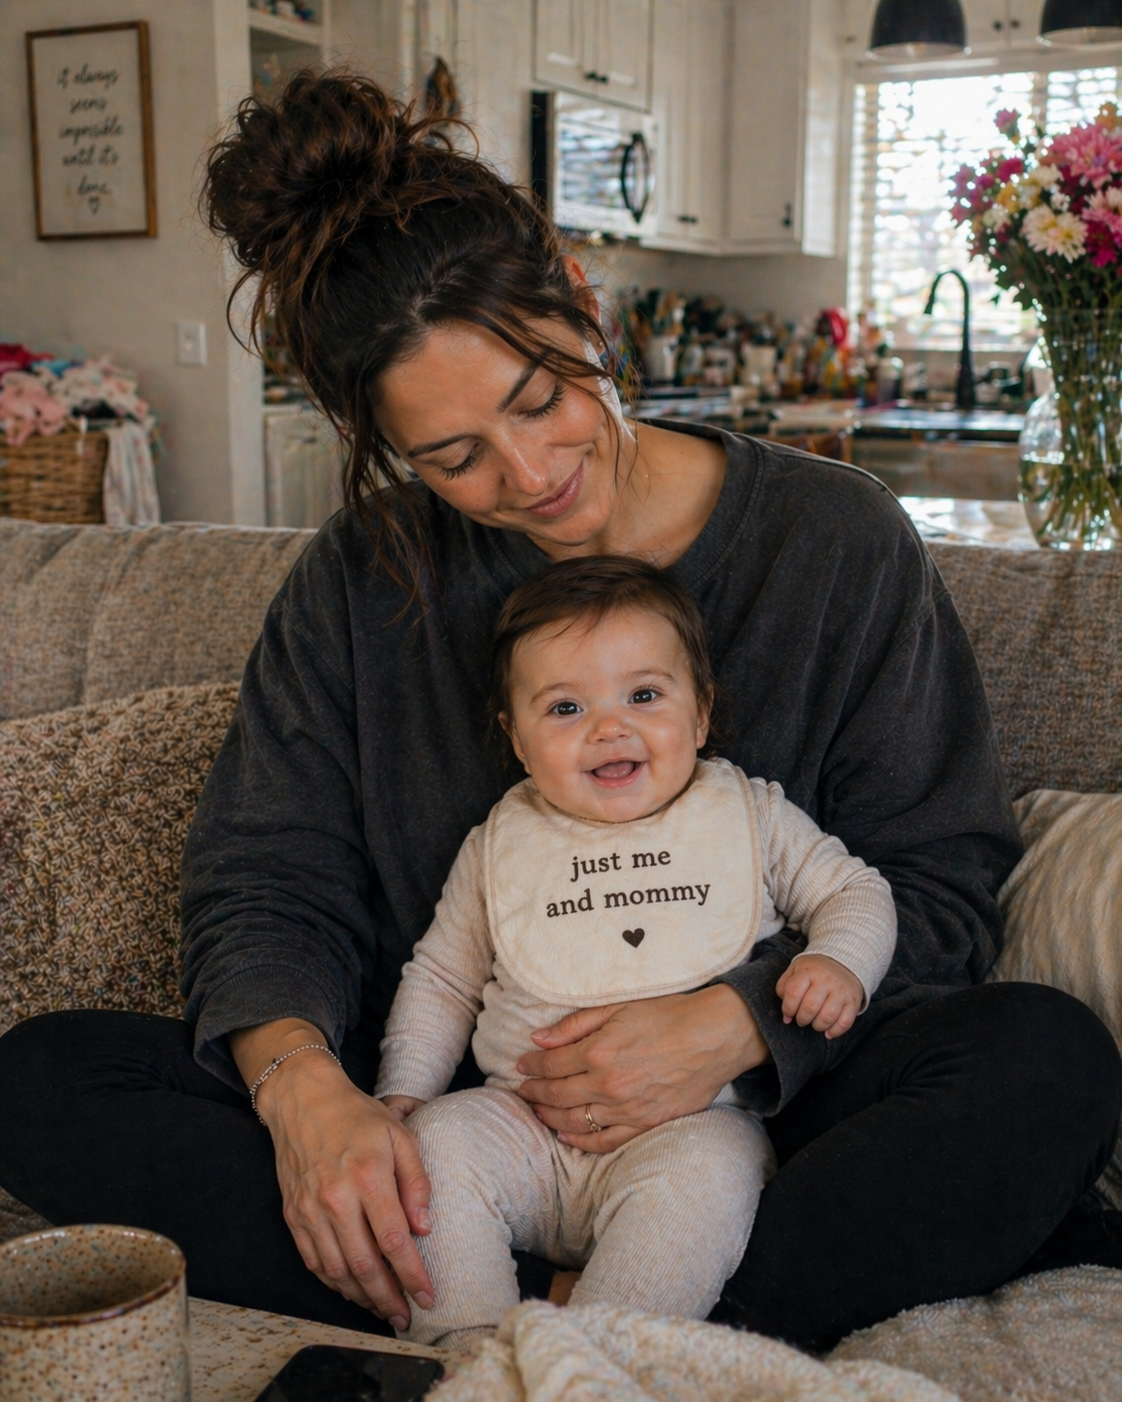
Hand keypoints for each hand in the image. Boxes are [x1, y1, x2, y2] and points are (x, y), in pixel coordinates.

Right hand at [230, 1020, 433, 1327]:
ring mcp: (310, 1210)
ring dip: (361, 1297)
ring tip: (383, 1308)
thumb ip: (416, 1182)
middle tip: (405, 1317)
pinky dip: (334, 1282)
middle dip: (388, 1298)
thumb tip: (423, 1229)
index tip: (427, 1296)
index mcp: (368, 1176)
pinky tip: (353, 1289)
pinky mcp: (293, 1215)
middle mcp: (335, 1198)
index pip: (393, 1240)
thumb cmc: (358, 1116)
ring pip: (336, 1270)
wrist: (303, 1101)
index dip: (411, 1274)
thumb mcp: (400, 1136)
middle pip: (363, 1265)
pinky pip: (314, 1261)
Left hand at [515, 984, 769, 1152]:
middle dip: (534, 1092)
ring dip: (551, 1117)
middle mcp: (609, 1084)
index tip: (521, 1064)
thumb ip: (575, 1025)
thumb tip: (538, 1039)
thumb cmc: (668, 1014)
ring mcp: (628, 1109)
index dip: (531, 1065)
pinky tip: (567, 1136)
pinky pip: (606, 1141)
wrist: (715, 1035)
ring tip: (538, 1110)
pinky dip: (582, 1142)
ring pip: (576, 1121)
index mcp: (599, 1051)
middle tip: (522, 1090)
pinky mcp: (647, 1124)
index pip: (551, 1064)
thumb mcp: (617, 1008)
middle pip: (558, 1094)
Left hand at [775, 953, 862, 1038]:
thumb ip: (785, 986)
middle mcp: (826, 979)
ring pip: (827, 1017)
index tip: (788, 1014)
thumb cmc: (815, 970)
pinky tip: (828, 1032)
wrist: (843, 963)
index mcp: (808, 970)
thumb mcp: (795, 969)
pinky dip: (834, 1032)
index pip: (793, 992)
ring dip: (817, 1026)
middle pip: (810, 1007)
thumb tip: (786, 1014)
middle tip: (801, 1019)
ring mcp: (841, 991)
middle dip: (802, 1019)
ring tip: (814, 1023)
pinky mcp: (852, 1002)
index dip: (787, 1008)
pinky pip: (844, 1023)